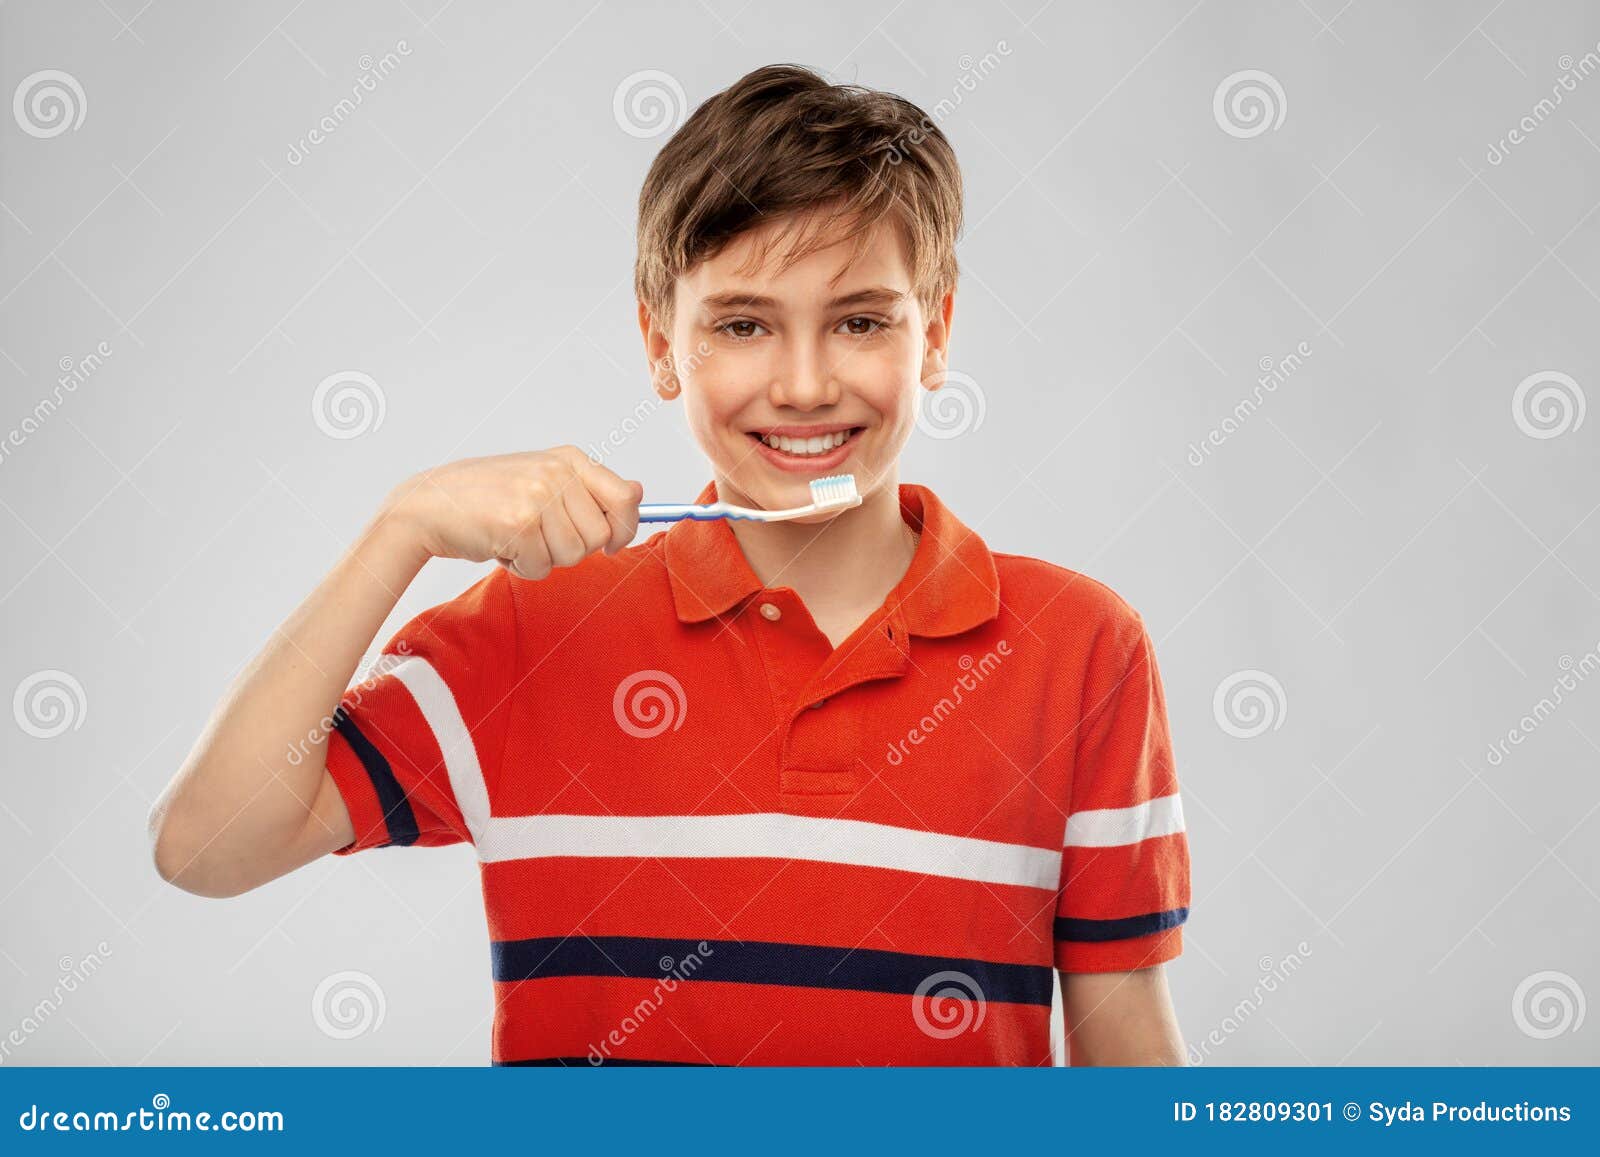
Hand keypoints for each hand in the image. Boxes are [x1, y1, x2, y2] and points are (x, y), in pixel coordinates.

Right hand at [385, 446, 642, 580]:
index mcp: (569, 459)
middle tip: (539, 535)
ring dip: (544, 558)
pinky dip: (521, 567)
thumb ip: (591, 489)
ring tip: (517, 537)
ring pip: (573, 556)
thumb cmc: (489, 498)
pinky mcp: (518, 523)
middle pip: (600, 536)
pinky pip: (541, 567)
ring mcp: (537, 495)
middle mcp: (557, 472)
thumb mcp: (544, 480)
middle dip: (573, 549)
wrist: (430, 504)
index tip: (609, 543)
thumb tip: (639, 493)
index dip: (623, 529)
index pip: (626, 498)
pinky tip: (500, 545)